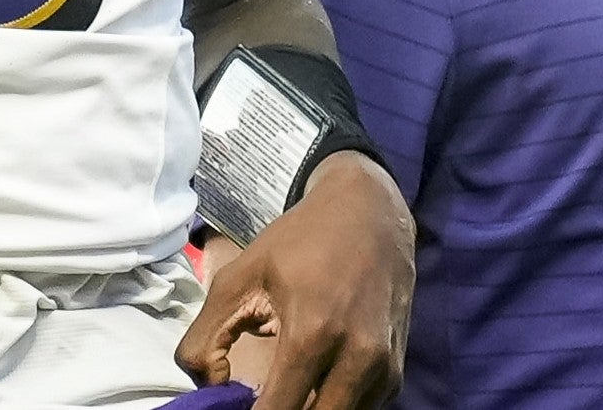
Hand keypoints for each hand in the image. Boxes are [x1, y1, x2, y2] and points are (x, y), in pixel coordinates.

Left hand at [178, 151, 413, 409]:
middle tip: (261, 401)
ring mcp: (383, 367)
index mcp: (312, 332)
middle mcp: (357, 357)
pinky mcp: (396, 370)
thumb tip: (209, 387)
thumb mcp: (239, 276)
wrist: (370, 213)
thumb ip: (206, 337)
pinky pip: (362, 409)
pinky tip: (315, 386)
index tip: (236, 407)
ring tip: (285, 394)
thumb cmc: (299, 242)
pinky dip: (336, 406)